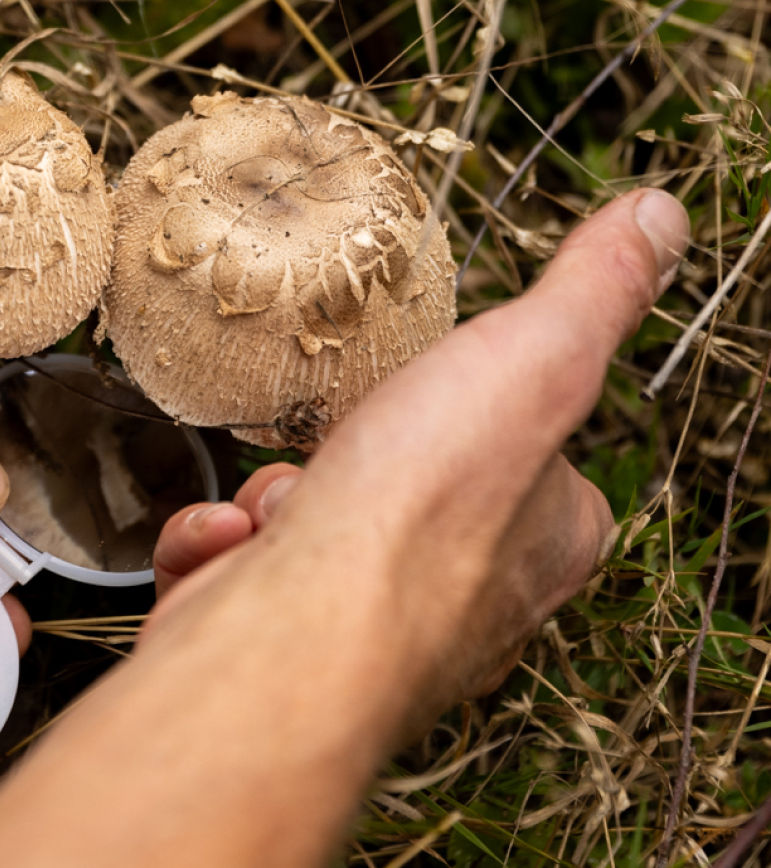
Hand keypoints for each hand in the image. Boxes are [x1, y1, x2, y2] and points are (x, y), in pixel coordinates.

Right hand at [0, 188, 688, 867]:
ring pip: (304, 527)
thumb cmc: (412, 517)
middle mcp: (468, 603)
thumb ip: (591, 291)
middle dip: (340, 457)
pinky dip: (214, 547)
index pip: (527, 452)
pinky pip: (236, 572)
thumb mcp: (532, 360)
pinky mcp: (282, 650)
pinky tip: (225, 547)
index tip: (430, 388)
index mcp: (547, 538)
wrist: (288, 640)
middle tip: (337, 448)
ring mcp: (367, 633)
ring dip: (270, 501)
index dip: (470, 410)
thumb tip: (654, 218)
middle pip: (398, 485)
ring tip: (273, 511)